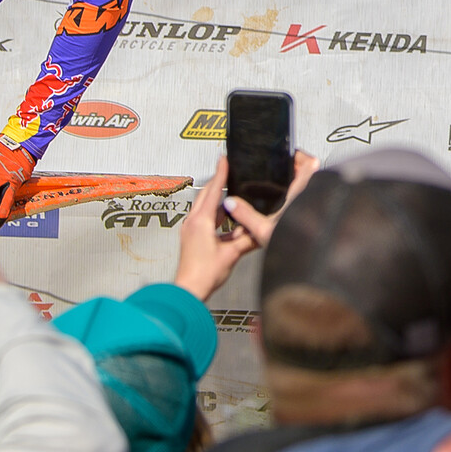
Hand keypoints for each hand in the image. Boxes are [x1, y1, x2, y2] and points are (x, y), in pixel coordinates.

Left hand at [178, 152, 317, 295]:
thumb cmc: (204, 274)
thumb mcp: (232, 254)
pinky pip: (205, 220)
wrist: (188, 291)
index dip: (221, 173)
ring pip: (206, 208)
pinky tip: (228, 223)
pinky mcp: (192, 240)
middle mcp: (193, 223)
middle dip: (218, 183)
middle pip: (206, 196)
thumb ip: (248, 240)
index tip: (224, 160)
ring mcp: (191, 231)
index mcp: (201, 221)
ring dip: (219, 202)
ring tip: (233, 198)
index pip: (213, 190)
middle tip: (228, 172)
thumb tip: (262, 230)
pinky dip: (217, 217)